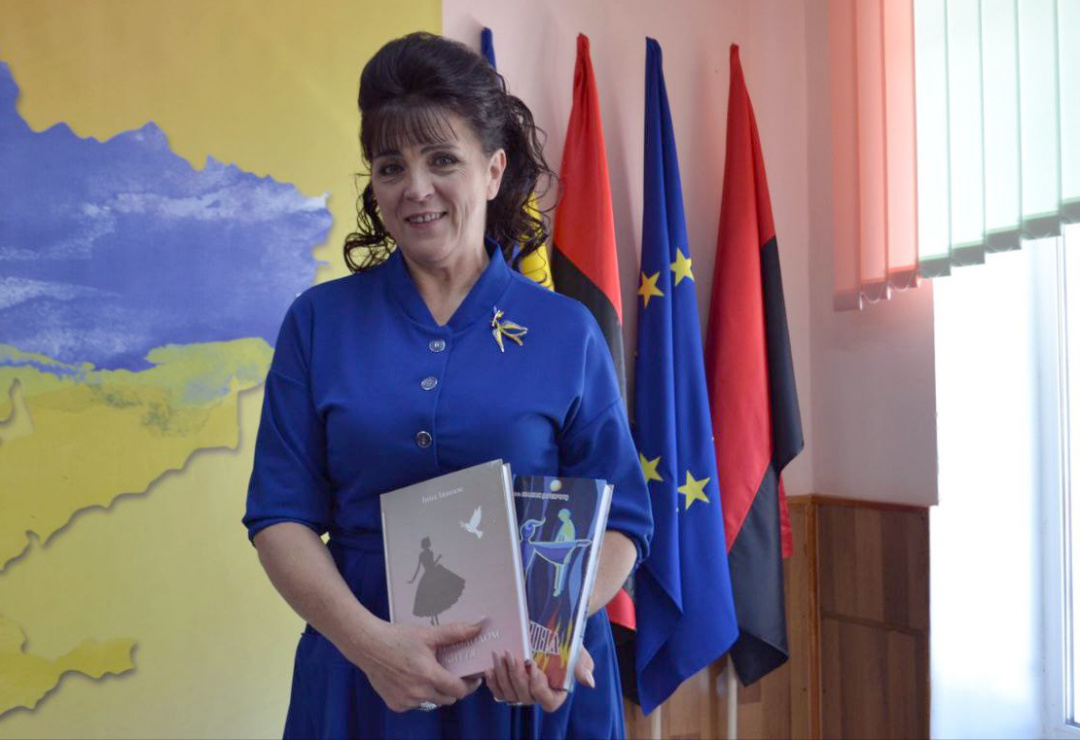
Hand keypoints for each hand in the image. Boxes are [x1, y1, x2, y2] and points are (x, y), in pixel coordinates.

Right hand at [346, 619, 482, 712]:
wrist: (368, 645)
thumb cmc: (398, 638)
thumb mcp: (428, 634)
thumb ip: (456, 633)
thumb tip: (479, 626)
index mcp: (429, 676)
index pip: (459, 691)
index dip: (468, 685)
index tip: (471, 677)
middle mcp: (418, 693)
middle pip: (447, 698)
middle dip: (452, 687)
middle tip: (451, 673)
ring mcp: (406, 701)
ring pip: (432, 702)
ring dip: (435, 692)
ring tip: (430, 674)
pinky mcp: (395, 705)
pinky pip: (415, 704)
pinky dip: (418, 695)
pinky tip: (412, 680)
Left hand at [484, 646, 594, 712]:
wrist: (551, 634)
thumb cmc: (567, 645)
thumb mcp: (578, 653)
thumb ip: (583, 667)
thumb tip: (588, 682)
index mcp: (556, 694)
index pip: (547, 701)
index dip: (538, 687)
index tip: (534, 666)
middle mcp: (537, 696)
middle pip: (524, 696)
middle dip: (516, 676)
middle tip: (511, 655)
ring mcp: (521, 693)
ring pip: (509, 694)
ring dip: (502, 675)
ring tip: (499, 655)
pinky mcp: (508, 686)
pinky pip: (498, 692)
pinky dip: (492, 682)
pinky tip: (489, 668)